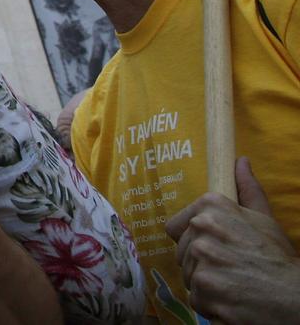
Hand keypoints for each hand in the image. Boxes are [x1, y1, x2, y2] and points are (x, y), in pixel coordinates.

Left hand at [166, 158, 299, 320]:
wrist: (292, 297)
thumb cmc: (276, 258)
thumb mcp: (263, 219)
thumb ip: (247, 189)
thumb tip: (240, 161)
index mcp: (210, 207)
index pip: (176, 227)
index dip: (193, 240)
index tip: (215, 248)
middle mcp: (200, 230)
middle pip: (183, 253)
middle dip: (201, 263)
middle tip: (230, 269)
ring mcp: (200, 261)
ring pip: (188, 276)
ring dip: (206, 284)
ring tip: (233, 283)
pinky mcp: (202, 291)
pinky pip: (195, 298)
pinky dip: (211, 303)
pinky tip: (231, 299)